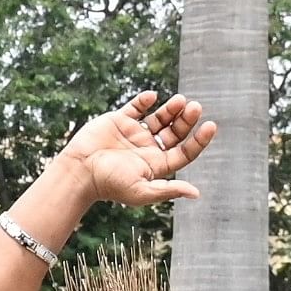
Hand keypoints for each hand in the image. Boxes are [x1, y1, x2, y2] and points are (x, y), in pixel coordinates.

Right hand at [47, 92, 215, 208]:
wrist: (79, 171)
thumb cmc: (109, 184)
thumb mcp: (142, 191)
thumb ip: (169, 190)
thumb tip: (197, 193)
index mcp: (156, 165)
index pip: (184, 151)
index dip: (199, 140)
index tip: (210, 126)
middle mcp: (147, 149)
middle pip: (175, 132)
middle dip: (186, 120)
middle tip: (195, 107)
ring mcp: (133, 134)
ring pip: (159, 118)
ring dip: (171, 109)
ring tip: (180, 101)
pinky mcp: (118, 121)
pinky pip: (135, 107)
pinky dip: (145, 100)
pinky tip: (152, 97)